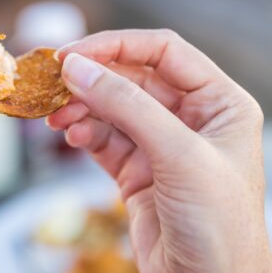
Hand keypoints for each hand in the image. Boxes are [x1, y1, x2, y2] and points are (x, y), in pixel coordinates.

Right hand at [47, 29, 270, 272]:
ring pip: (111, 108)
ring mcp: (161, 143)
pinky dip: (82, 133)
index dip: (115, 46)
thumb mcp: (178, 155)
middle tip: (54, 84)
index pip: (163, 51)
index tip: (72, 53)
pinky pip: (102, 137)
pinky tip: (71, 136)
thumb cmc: (219, 226)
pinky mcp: (136, 169)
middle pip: (131, 78)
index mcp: (219, 102)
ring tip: (56, 118)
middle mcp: (190, 117)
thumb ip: (126, 105)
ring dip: (80, 108)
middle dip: (91, 80)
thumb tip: (76, 68)